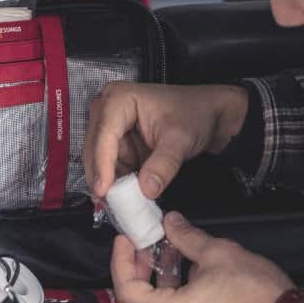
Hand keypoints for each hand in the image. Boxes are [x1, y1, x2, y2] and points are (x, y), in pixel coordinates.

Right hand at [82, 82, 247, 199]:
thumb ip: (163, 165)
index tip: (103, 190)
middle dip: (102, 177)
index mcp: (119, 98)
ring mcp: (111, 128)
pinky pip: (110, 167)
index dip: (101, 164)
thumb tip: (146, 189)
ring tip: (121, 203)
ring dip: (109, 182)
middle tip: (110, 204)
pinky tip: (126, 195)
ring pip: (99, 161)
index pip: (104, 135)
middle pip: (94, 148)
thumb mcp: (181, 139)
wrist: (209, 115)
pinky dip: (117, 182)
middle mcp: (108, 109)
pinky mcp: (118, 144)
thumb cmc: (195, 114)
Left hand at [111, 212, 292, 302]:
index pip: (126, 291)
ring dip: (151, 284)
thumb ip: (185, 237)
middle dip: (131, 275)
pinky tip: (182, 269)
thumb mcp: (218, 253)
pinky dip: (166, 295)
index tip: (126, 240)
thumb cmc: (255, 291)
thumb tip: (170, 222)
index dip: (121, 262)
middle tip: (140, 249)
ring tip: (164, 252)